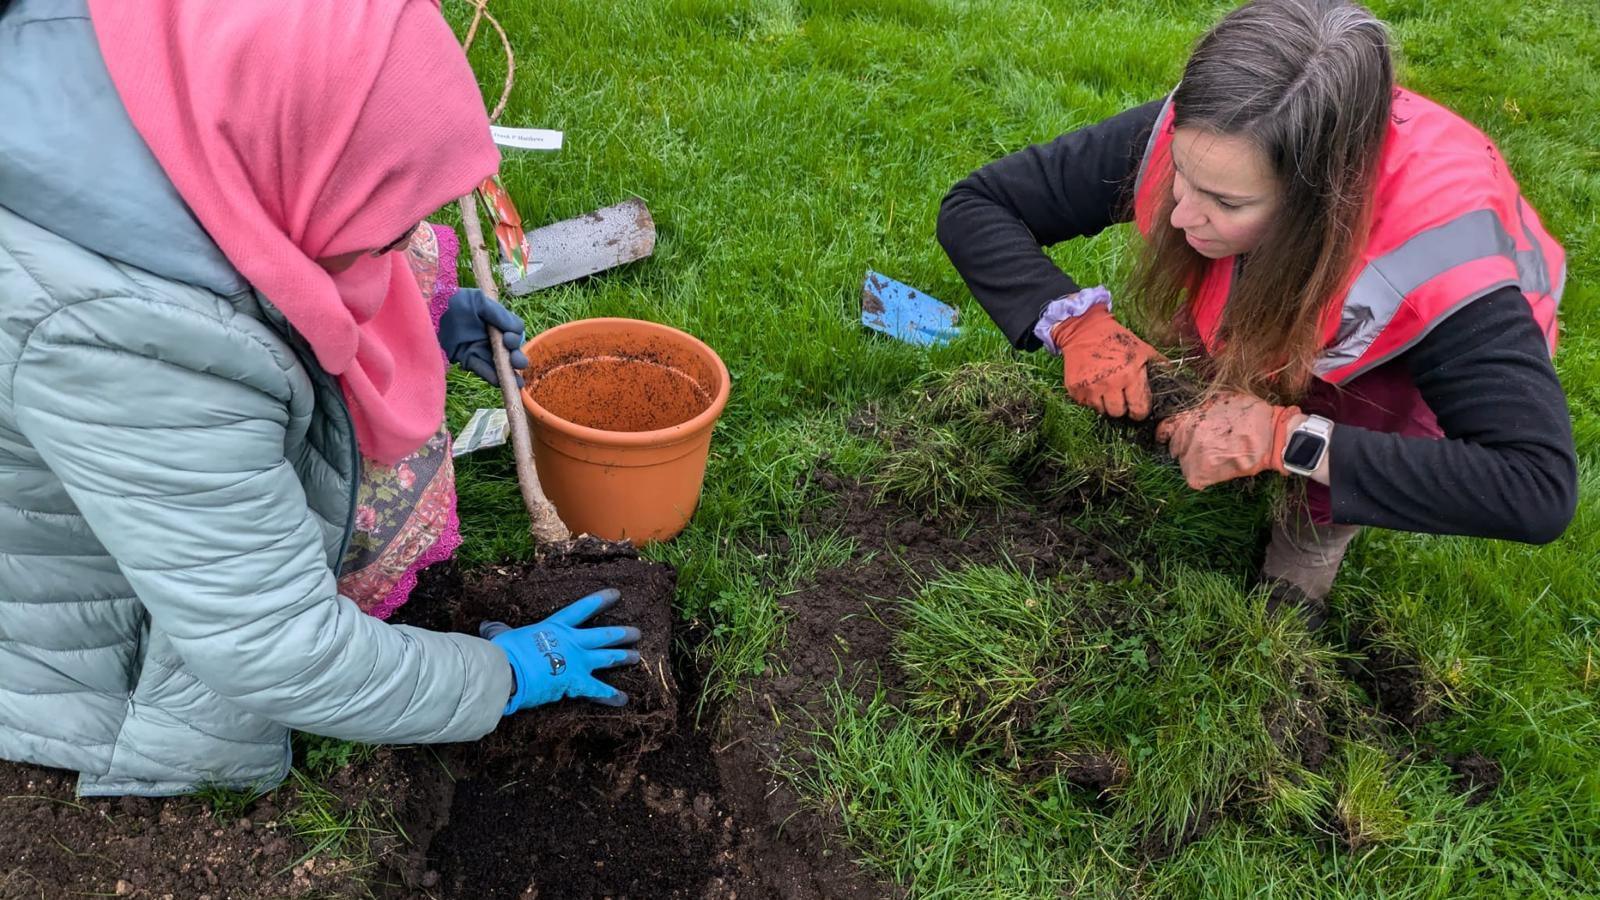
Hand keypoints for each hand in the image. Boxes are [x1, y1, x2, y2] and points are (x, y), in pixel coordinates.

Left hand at [439, 287, 527, 385]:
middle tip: (517, 362)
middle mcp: (493, 339)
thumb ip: (499, 314)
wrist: (436, 309)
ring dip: (508, 374)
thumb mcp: (480, 302)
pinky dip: (490, 376)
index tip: (508, 338)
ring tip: (516, 383)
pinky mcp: (469, 359)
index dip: (515, 339)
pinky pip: (482, 370)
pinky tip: (499, 382)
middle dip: (517, 360)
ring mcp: (482, 350)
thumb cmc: (459, 302)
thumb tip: (516, 331)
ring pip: (499, 365)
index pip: (515, 334)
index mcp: (499, 325)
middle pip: (511, 353)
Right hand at [481, 589, 641, 713]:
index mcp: (556, 627)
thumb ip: (500, 630)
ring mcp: (578, 662)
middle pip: (605, 635)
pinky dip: (612, 695)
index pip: (583, 608)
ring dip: (624, 657)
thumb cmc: (504, 652)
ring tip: (637, 657)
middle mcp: (573, 642)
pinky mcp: (577, 683)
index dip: (601, 600)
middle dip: (622, 633)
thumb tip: (487, 626)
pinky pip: (599, 691)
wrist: (509, 672)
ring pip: (608, 658)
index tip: (616, 595)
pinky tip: (624, 698)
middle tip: (637, 633)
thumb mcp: (503, 635)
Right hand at [1050, 306, 1164, 418]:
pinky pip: (1086, 404)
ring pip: (1101, 411)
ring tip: (1105, 387)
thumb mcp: (1142, 348)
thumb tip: (1176, 377)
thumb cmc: (1116, 339)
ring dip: (1105, 403)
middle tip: (1120, 395)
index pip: (1139, 409)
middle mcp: (1109, 383)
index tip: (1137, 407)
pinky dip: (1090, 398)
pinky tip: (1092, 382)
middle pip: (1118, 413)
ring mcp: (1090, 388)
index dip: (1139, 411)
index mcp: (1129, 374)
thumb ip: (1159, 364)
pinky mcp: (1074, 389)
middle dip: (1121, 407)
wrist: (1083, 329)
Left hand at [1155, 392, 1301, 489]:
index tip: (1171, 439)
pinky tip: (1218, 471)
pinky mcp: (1201, 473)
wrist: (1270, 434)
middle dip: (1187, 449)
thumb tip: (1193, 414)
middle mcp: (1186, 435)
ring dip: (1196, 464)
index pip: (1164, 429)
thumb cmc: (1250, 415)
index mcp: (1188, 417)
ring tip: (1217, 459)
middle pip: (1175, 448)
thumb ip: (1201, 409)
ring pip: (1185, 464)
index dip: (1168, 435)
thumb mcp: (1220, 400)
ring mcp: (1191, 454)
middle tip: (1208, 449)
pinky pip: (1195, 480)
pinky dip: (1205, 478)